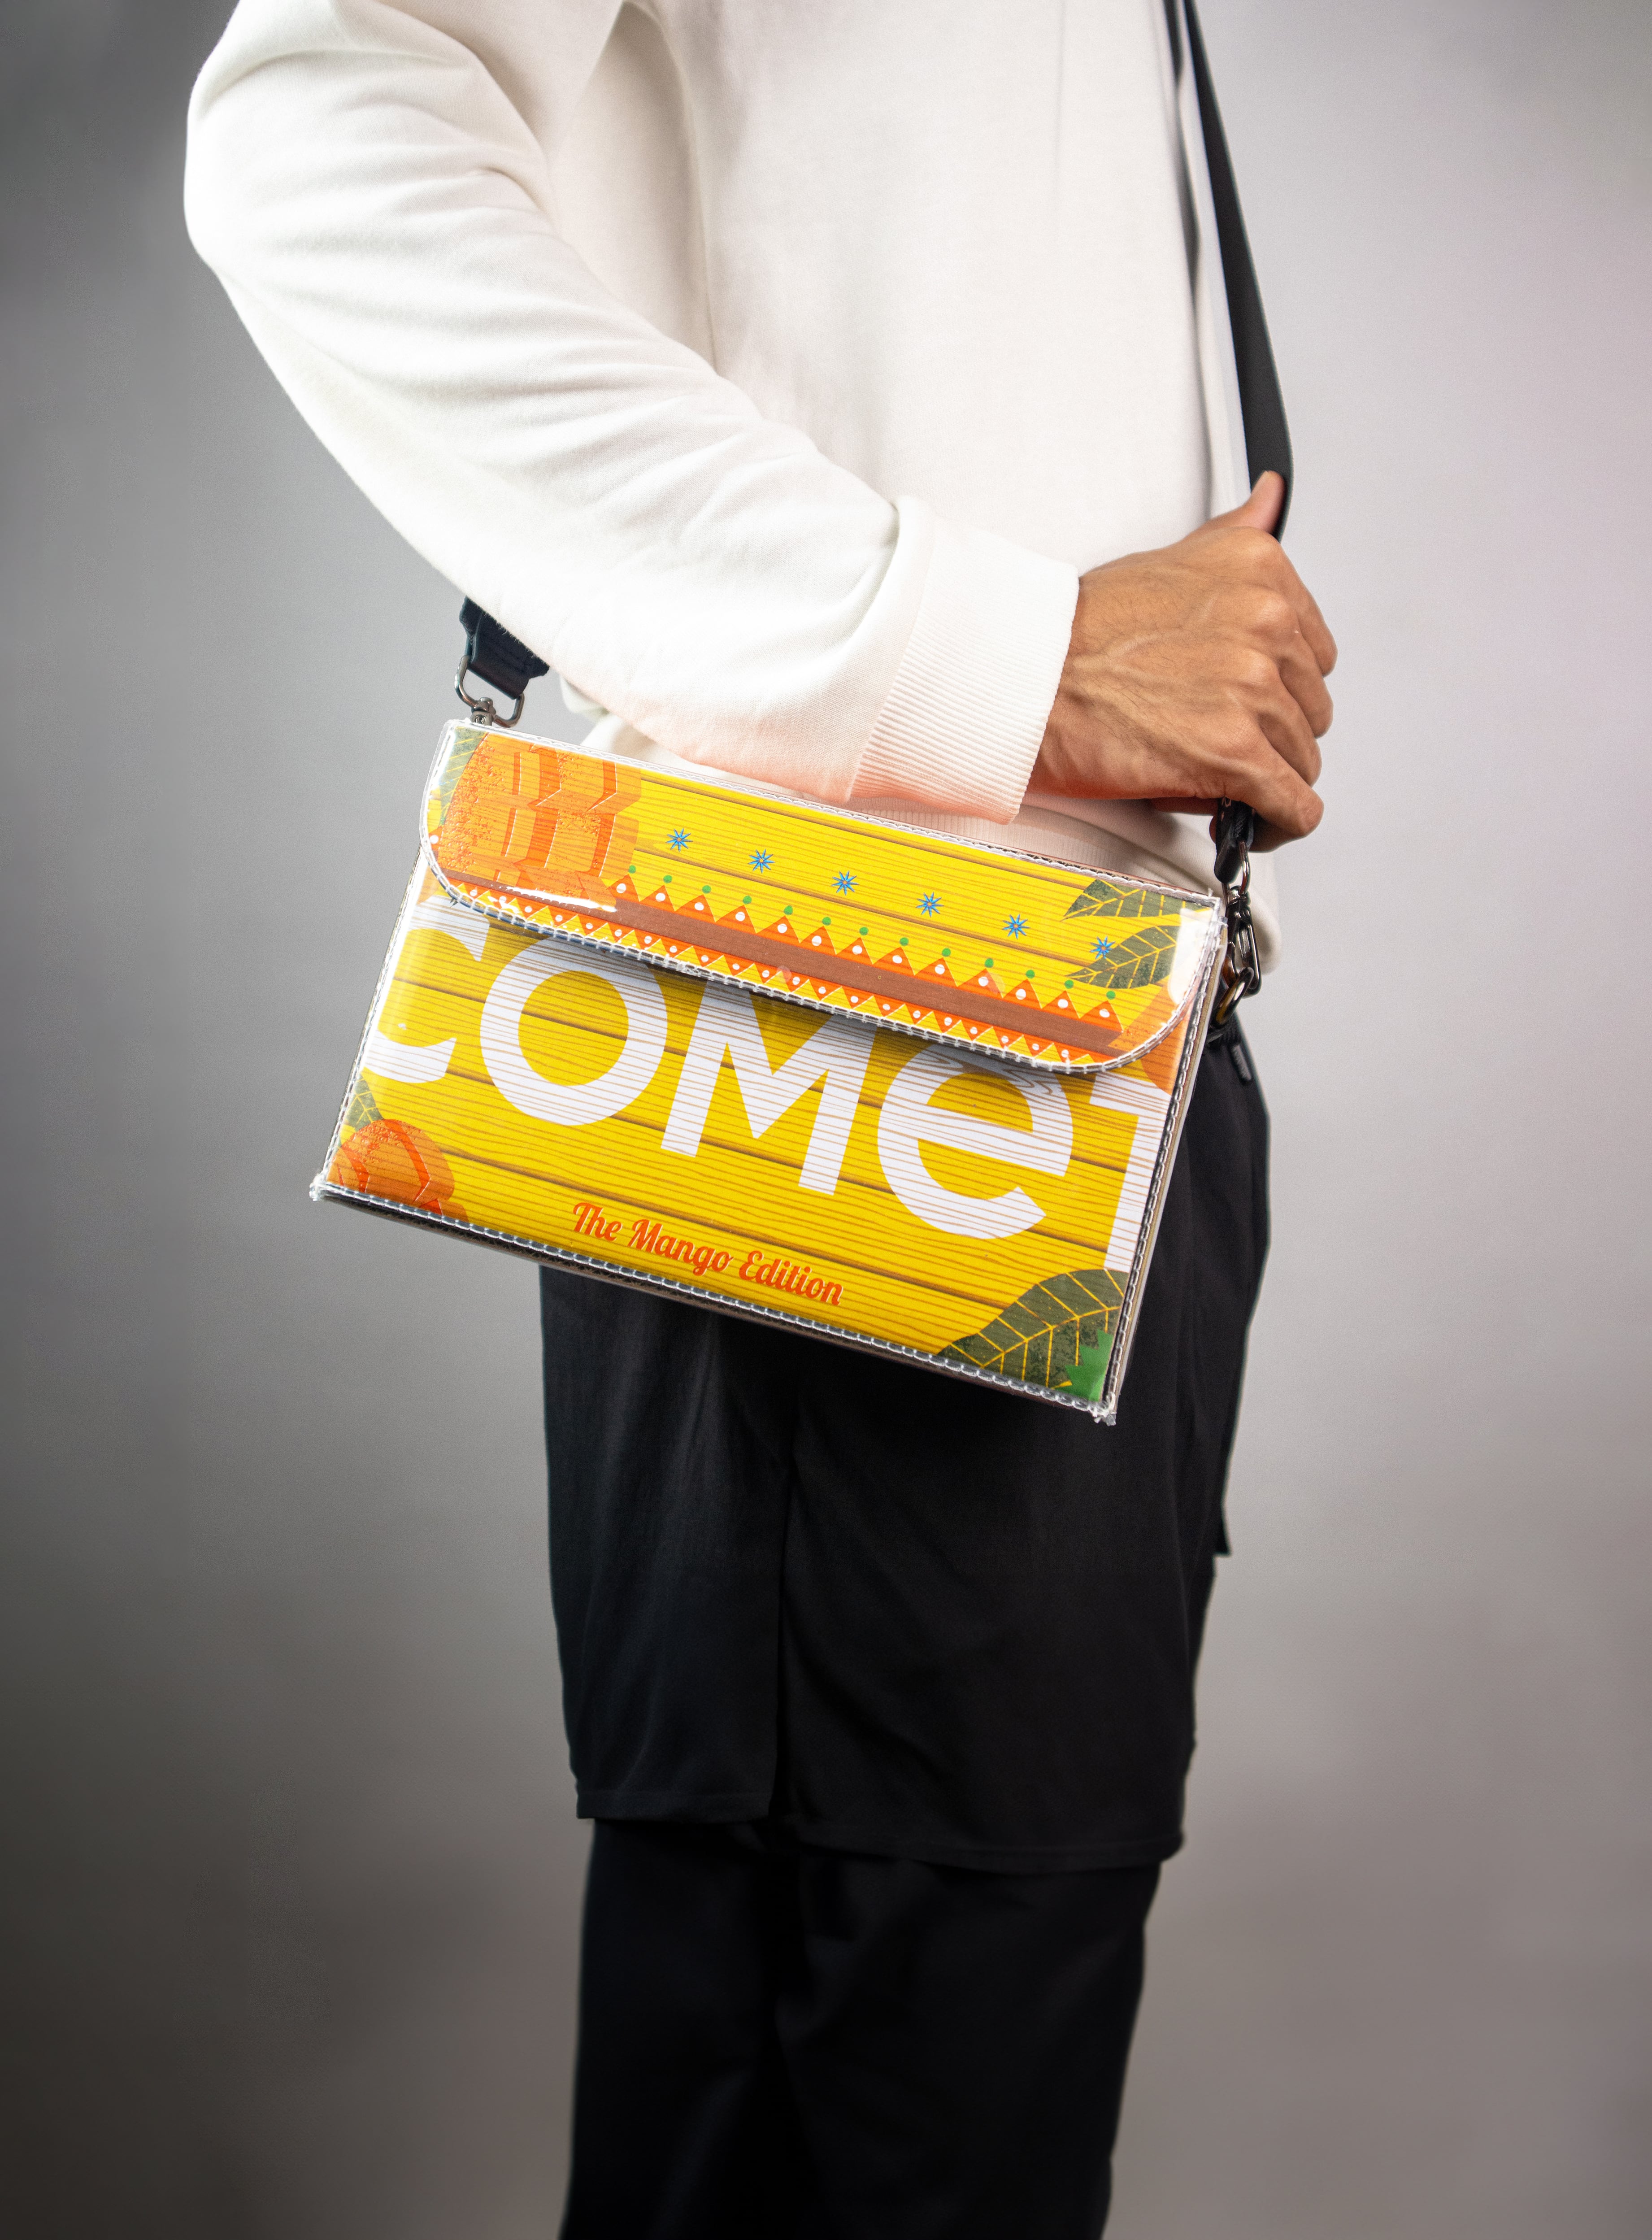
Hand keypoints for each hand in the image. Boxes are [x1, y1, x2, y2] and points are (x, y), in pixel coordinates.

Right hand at [1031, 473, 1336, 847]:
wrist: (1026, 680)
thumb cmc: (1079, 632)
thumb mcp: (1169, 558)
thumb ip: (1234, 537)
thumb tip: (1269, 501)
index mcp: (1258, 570)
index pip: (1314, 652)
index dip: (1278, 689)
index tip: (1240, 703)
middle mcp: (1266, 623)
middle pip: (1309, 710)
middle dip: (1267, 735)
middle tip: (1208, 738)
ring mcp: (1253, 689)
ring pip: (1301, 761)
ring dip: (1260, 779)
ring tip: (1204, 772)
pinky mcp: (1235, 752)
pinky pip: (1294, 807)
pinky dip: (1275, 824)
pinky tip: (1244, 819)